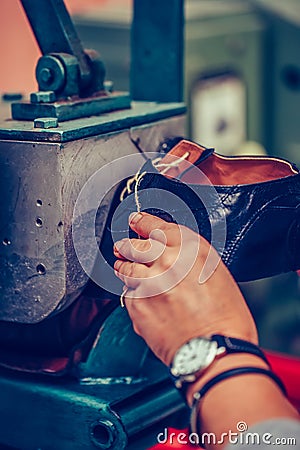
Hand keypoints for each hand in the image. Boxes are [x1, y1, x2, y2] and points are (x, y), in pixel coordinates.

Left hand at [113, 212, 257, 365]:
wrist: (215, 350)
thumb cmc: (225, 319)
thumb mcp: (217, 275)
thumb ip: (190, 260)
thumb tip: (171, 255)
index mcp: (192, 250)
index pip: (159, 227)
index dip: (144, 222)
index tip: (136, 221)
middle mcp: (168, 261)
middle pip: (136, 245)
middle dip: (129, 246)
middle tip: (124, 247)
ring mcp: (149, 281)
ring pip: (126, 267)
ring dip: (125, 267)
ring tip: (125, 268)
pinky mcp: (137, 303)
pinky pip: (126, 292)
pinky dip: (131, 293)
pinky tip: (141, 299)